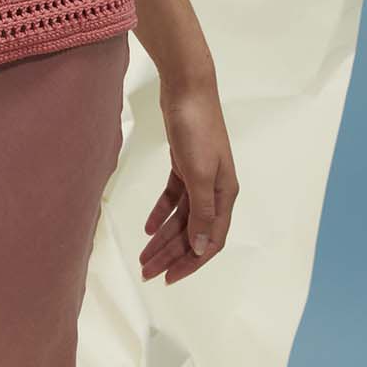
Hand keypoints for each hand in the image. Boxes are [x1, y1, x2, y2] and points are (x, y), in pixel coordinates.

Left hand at [139, 69, 238, 284]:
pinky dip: (161, 213)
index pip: (209, 241)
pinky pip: (174, 198)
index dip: (190, 263)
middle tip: (146, 272)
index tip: (168, 279)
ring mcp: (200, 177)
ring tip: (142, 256)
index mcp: (224, 195)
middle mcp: (215, 190)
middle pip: (193, 232)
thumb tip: (201, 248)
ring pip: (181, 217)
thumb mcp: (198, 173)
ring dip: (163, 238)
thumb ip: (201, 211)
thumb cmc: (196, 128)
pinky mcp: (184, 164)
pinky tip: (147, 226)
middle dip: (170, 255)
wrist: (187, 87)